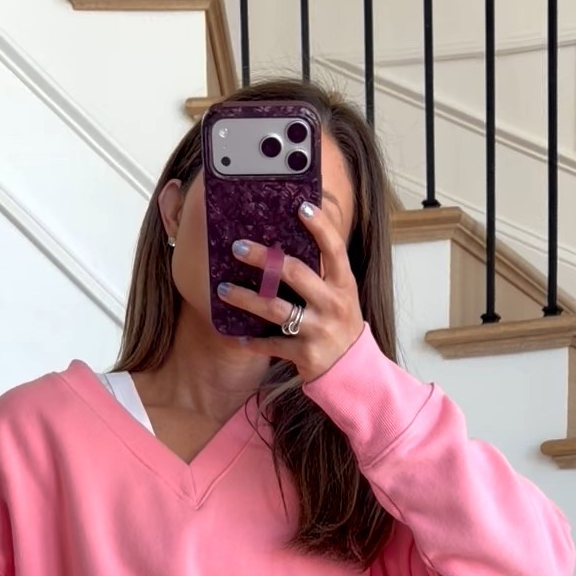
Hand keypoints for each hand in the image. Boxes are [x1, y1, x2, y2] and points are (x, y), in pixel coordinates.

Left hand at [216, 201, 364, 380]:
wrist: (351, 369)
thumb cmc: (339, 323)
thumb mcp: (340, 295)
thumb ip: (322, 273)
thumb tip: (286, 244)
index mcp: (343, 285)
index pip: (334, 249)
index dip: (320, 226)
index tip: (302, 206)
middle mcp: (332, 304)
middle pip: (294, 273)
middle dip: (263, 258)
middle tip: (238, 247)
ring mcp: (318, 329)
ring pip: (274, 309)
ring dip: (245, 298)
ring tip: (223, 290)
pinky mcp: (305, 354)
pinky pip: (271, 344)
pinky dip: (252, 341)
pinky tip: (236, 336)